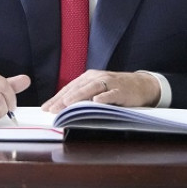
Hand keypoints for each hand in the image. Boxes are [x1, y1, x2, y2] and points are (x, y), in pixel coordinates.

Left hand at [40, 70, 159, 112]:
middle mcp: (96, 77)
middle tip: (52, 110)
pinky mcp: (121, 90)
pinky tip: (96, 102)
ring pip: (91, 89)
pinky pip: (111, 94)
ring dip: (78, 96)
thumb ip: (83, 97)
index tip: (45, 109)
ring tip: (67, 103)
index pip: (69, 88)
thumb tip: (63, 108)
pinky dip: (103, 97)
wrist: (141, 85)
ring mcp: (109, 82)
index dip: (56, 98)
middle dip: (62, 100)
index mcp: (88, 78)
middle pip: (77, 89)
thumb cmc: (116, 89)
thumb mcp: (97, 90)